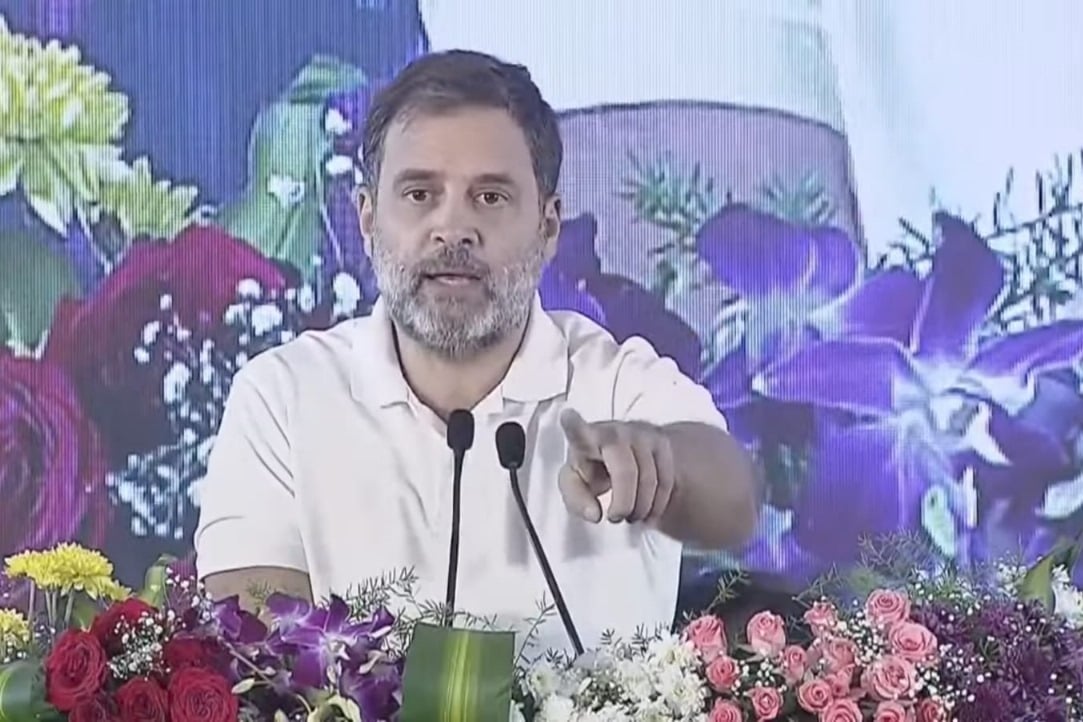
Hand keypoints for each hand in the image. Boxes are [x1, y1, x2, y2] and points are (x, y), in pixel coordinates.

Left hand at [557, 408, 675, 524]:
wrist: (626, 451)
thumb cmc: (592, 466)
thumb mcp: (576, 483)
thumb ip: (576, 499)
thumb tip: (595, 514)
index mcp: (585, 438)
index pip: (578, 430)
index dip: (574, 425)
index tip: (567, 416)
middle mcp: (614, 431)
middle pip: (626, 472)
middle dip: (624, 503)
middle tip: (615, 517)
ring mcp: (641, 434)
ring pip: (649, 479)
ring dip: (641, 507)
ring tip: (630, 516)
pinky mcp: (661, 442)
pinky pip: (666, 480)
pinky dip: (657, 504)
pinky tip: (647, 512)